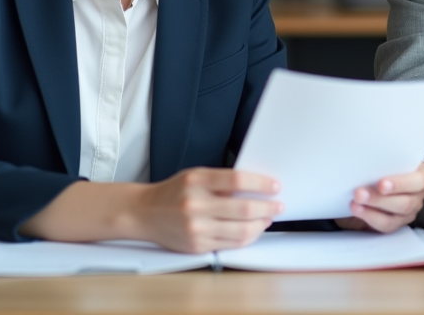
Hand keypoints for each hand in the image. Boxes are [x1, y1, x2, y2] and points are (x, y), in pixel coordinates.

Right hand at [132, 168, 282, 252]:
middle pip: (244, 208)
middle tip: (279, 205)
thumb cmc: (174, 192)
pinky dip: (247, 237)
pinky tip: (253, 230)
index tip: (275, 186)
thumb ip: (221, 181)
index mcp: (197, 182)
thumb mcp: (195, 176)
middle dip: (268, 207)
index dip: (261, 183)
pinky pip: (231, 244)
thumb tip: (256, 187)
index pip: (238, 180)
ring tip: (268, 218)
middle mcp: (196, 205)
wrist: (144, 213)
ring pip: (241, 230)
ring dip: (261, 224)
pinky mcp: (197, 246)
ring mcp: (196, 228)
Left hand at [337, 162, 423, 232]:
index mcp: (422, 173)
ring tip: (355, 202)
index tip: (381, 184)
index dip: (401, 184)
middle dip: (380, 199)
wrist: (373, 176)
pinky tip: (358, 209)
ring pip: (395, 216)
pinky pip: (386, 225)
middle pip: (406, 202)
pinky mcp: (397, 222)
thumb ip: (384, 158)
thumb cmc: (383, 162)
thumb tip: (368, 152)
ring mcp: (410, 211)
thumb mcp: (386, 157)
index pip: (420, 180)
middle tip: (360, 193)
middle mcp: (419, 194)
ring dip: (373, 209)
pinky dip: (370, 217)